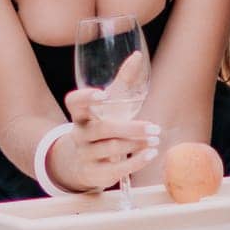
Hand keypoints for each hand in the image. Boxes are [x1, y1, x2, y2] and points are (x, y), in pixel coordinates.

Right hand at [44, 87, 161, 192]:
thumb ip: (123, 80)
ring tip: (155, 139)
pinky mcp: (94, 173)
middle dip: (130, 128)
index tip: (102, 95)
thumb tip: (138, 56)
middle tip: (154, 128)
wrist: (83, 162)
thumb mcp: (110, 105)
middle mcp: (79, 134)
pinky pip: (116, 169)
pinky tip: (151, 153)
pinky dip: (136, 162)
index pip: (73, 102)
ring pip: (111, 148)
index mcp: (80, 114)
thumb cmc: (102, 124)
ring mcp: (85, 154)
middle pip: (102, 129)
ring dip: (136, 143)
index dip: (85, 98)